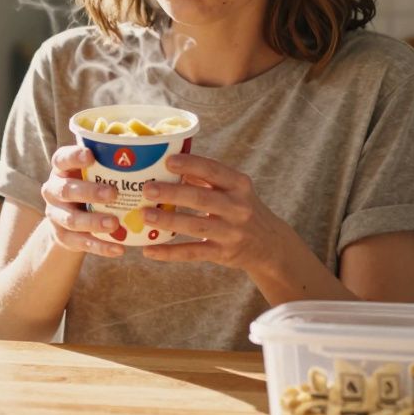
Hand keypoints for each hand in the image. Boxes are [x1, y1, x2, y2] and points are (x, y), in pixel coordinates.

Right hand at [40, 145, 124, 257]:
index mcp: (62, 169)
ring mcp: (56, 215)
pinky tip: (119, 249)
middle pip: (67, 190)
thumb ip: (111, 163)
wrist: (70, 221)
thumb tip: (149, 149)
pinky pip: (80, 243)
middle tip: (113, 193)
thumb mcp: (95, 173)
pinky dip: (100, 247)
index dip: (74, 157)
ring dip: (94, 222)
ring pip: (72, 220)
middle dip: (89, 192)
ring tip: (115, 224)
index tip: (91, 156)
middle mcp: (54, 190)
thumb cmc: (92, 186)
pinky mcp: (62, 237)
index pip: (62, 159)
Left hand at [138, 153, 297, 270]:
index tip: (168, 161)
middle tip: (148, 189)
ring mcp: (231, 232)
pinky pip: (193, 253)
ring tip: (144, 215)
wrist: (269, 245)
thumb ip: (205, 177)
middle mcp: (238, 208)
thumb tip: (169, 165)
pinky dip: (170, 253)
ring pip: (195, 226)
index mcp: (239, 185)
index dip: (191, 165)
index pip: (214, 171)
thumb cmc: (242, 208)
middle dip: (173, 193)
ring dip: (168, 221)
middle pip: (201, 198)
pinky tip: (149, 250)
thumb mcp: (233, 189)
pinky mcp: (223, 254)